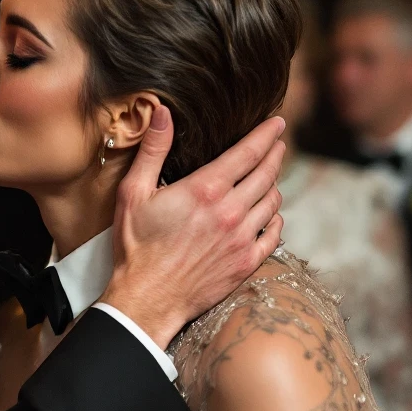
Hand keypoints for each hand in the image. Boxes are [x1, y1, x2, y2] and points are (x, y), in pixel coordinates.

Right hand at [99, 106, 285, 348]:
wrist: (147, 298)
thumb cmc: (136, 245)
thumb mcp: (134, 192)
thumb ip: (153, 150)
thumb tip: (163, 112)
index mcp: (205, 190)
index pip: (248, 153)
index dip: (266, 135)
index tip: (277, 124)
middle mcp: (230, 212)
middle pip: (267, 174)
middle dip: (275, 155)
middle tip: (278, 145)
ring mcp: (242, 239)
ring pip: (273, 202)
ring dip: (274, 185)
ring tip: (268, 178)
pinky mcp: (246, 262)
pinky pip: (275, 233)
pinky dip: (275, 218)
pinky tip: (268, 214)